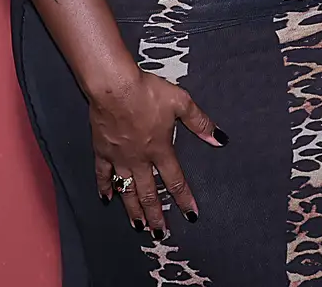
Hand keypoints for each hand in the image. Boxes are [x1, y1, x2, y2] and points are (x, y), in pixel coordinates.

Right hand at [90, 69, 225, 237]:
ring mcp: (119, 158)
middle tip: (159, 233)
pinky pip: (103, 175)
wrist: (114, 87)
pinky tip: (106, 199)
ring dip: (133, 210)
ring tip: (137, 226)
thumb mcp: (181, 103)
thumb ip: (200, 122)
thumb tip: (219, 137)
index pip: (176, 180)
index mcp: (160, 150)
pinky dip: (105, 188)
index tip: (191, 215)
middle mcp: (140, 159)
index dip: (184, 199)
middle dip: (156, 215)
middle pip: (149, 194)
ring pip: (127, 190)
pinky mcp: (102, 151)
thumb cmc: (147, 92)